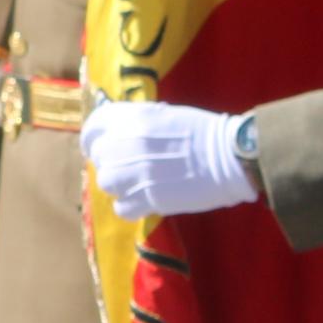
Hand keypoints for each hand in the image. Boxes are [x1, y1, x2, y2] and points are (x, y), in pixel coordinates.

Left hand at [82, 101, 255, 216]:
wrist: (230, 156)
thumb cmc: (203, 132)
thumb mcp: (165, 115)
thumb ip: (137, 123)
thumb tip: (119, 132)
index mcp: (132, 117)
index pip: (94, 126)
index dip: (92, 139)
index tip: (95, 148)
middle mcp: (127, 142)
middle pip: (99, 158)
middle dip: (110, 163)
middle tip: (128, 168)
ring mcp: (135, 172)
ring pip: (106, 183)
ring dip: (118, 185)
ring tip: (136, 184)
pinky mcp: (147, 198)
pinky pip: (121, 207)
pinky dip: (129, 207)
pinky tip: (143, 201)